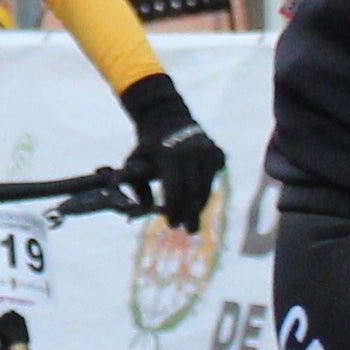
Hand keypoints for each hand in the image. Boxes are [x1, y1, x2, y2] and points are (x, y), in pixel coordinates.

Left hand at [117, 74, 224, 234]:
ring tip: (192, 226)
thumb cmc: (148, 147)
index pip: (175, 188)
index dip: (173, 208)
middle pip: (193, 191)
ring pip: (206, 188)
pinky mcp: (217, 153)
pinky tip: (197, 203)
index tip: (170, 223)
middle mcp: (192, 152)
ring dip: (198, 208)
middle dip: (189, 213)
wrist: (168, 118)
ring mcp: (207, 151)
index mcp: (170, 153)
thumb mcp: (134, 162)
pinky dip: (205, 193)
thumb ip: (134, 188)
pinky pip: (212, 179)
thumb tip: (132, 215)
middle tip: (186, 230)